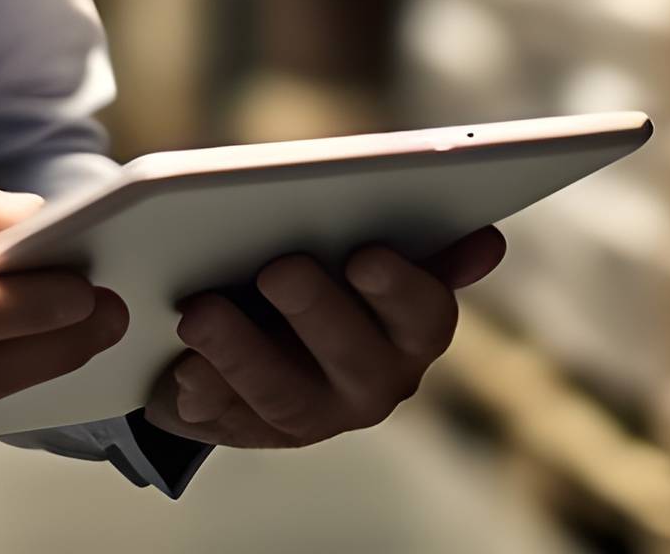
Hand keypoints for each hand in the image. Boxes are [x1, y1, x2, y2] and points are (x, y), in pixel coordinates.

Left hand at [140, 229, 505, 449]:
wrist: (252, 329)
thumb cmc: (323, 270)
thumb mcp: (361, 248)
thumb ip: (417, 240)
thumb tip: (488, 244)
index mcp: (411, 331)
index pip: (425, 316)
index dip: (399, 289)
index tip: (366, 255)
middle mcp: (373, 382)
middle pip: (355, 359)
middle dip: (316, 311)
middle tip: (277, 269)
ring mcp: (312, 415)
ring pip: (284, 396)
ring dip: (241, 353)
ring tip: (199, 315)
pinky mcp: (250, 430)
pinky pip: (225, 422)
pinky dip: (202, 394)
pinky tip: (181, 372)